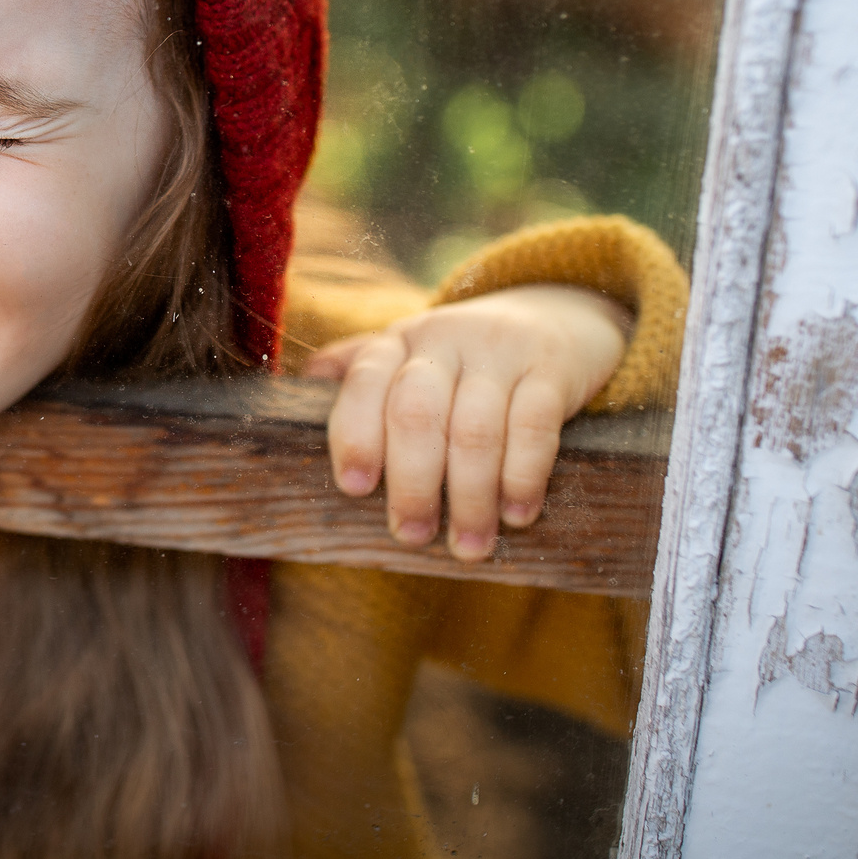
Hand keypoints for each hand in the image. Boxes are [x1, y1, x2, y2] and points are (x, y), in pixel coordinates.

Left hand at [310, 285, 628, 560]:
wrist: (556, 314)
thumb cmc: (464, 358)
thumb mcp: (410, 354)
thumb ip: (360, 372)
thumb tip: (301, 389)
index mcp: (399, 342)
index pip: (365, 381)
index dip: (355, 434)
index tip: (355, 488)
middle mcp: (444, 340)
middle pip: (417, 412)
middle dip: (411, 482)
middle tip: (412, 534)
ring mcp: (500, 352)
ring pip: (475, 429)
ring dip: (470, 497)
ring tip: (468, 544)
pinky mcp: (551, 370)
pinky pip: (534, 426)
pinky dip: (523, 476)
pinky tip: (517, 514)